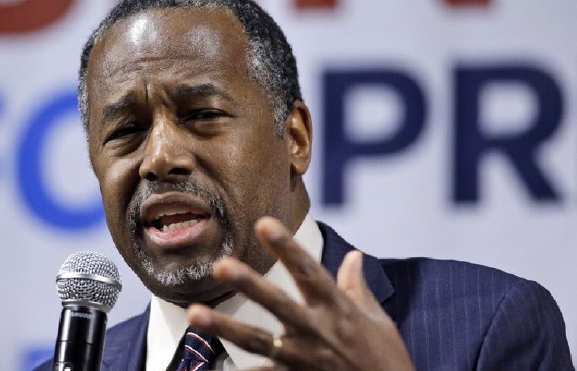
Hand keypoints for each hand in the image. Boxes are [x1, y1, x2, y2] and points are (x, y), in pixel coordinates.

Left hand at [187, 217, 413, 369]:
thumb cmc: (386, 360)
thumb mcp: (378, 321)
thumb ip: (357, 287)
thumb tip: (354, 255)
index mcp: (338, 308)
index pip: (309, 270)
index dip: (286, 247)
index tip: (264, 222)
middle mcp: (318, 330)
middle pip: (278, 303)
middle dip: (249, 285)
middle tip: (220, 266)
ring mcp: (305, 360)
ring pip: (259, 341)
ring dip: (225, 328)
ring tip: (193, 314)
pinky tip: (209, 370)